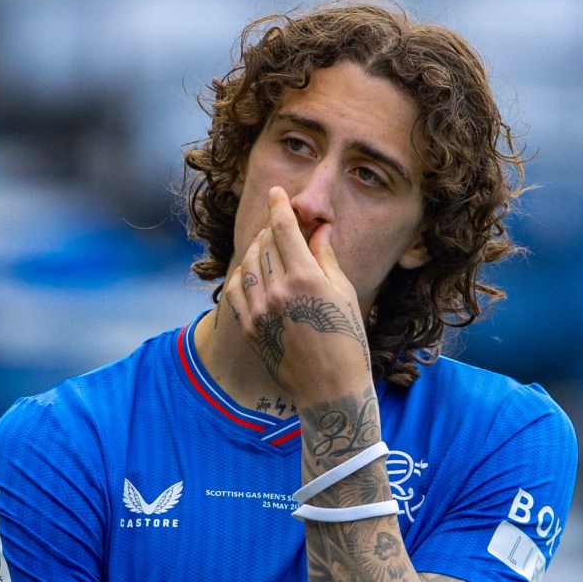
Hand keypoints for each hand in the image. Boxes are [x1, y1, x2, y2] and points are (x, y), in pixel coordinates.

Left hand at [224, 187, 372, 404]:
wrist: (329, 388)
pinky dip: (242, 276)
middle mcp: (278, 292)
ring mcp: (259, 311)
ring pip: (247, 264)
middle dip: (271, 228)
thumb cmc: (346, 340)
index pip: (284, 228)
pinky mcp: (248, 328)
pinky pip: (235, 291)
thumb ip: (326, 257)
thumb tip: (319, 229)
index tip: (277, 193)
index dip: (279, 206)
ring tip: (268, 249)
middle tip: (279, 225)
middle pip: (264, 243)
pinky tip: (252, 275)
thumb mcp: (343, 294)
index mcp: (305, 278)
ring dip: (256, 250)